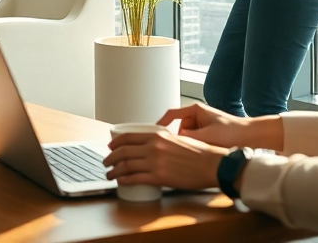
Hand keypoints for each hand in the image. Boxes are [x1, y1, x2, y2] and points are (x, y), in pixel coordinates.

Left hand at [103, 130, 226, 190]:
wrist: (211, 164)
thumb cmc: (199, 153)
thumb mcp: (177, 138)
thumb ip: (162, 141)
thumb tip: (151, 146)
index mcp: (157, 135)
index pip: (128, 137)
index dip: (115, 143)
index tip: (109, 147)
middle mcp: (153, 147)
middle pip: (122, 152)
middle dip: (110, 158)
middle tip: (105, 163)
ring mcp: (154, 162)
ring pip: (125, 166)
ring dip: (114, 171)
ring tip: (110, 174)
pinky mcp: (158, 177)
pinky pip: (134, 178)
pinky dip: (124, 180)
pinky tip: (120, 182)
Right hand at [158, 103, 248, 148]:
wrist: (252, 138)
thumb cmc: (233, 132)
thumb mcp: (206, 136)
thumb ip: (187, 139)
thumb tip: (172, 142)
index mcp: (196, 110)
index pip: (171, 114)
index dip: (160, 124)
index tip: (153, 133)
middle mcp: (198, 115)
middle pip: (179, 127)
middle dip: (180, 139)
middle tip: (181, 148)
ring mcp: (203, 124)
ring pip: (186, 136)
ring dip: (189, 144)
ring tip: (197, 150)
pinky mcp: (208, 133)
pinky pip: (195, 140)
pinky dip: (196, 146)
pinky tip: (202, 152)